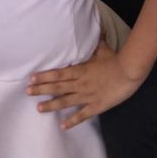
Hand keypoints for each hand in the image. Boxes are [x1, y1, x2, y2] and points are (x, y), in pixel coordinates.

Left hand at [28, 39, 143, 129]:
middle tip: (27, 92)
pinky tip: (62, 126)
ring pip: (65, 101)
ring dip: (51, 105)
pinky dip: (72, 121)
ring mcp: (87, 96)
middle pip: (57, 87)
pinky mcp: (96, 106)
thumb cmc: (116, 59)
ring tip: (38, 108)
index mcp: (80, 70)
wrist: (129, 71)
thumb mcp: (103, 49)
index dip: (44, 76)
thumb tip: (93, 31)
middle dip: (41, 89)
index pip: (58, 73)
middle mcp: (80, 83)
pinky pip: (82, 115)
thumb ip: (95, 43)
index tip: (31, 78)